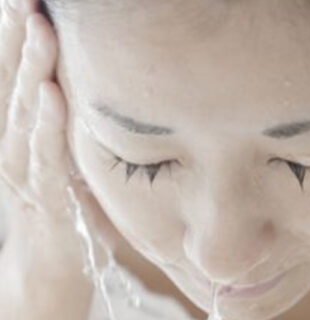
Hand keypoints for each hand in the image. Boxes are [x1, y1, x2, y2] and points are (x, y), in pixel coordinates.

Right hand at [0, 0, 99, 292]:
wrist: (53, 265)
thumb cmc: (67, 204)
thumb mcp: (72, 156)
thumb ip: (74, 124)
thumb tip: (95, 88)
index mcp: (30, 132)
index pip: (22, 76)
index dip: (21, 38)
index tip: (30, 1)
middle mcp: (20, 144)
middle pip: (17, 83)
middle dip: (21, 37)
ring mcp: (27, 170)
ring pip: (24, 113)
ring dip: (29, 69)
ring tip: (38, 27)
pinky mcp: (44, 197)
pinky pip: (44, 157)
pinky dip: (45, 125)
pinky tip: (49, 95)